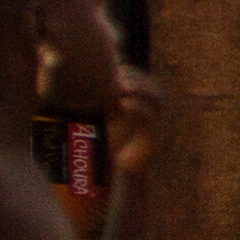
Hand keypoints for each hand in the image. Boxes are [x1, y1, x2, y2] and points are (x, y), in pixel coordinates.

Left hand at [101, 67, 158, 218]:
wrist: (122, 172)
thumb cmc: (113, 144)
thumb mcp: (107, 118)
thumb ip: (103, 101)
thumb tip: (80, 84)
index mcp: (148, 105)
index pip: (144, 81)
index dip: (130, 72)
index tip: (112, 68)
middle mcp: (157, 113)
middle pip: (153, 86)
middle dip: (136, 78)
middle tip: (117, 74)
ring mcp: (159, 125)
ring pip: (158, 99)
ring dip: (140, 89)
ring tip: (121, 85)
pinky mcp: (154, 139)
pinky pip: (151, 119)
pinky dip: (139, 109)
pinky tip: (124, 105)